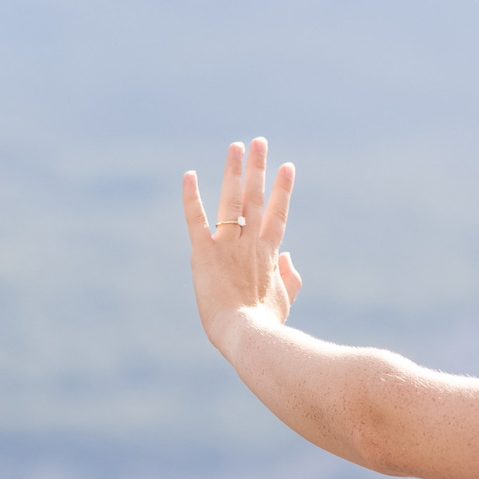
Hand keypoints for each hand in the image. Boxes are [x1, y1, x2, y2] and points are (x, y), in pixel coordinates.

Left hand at [181, 137, 302, 357]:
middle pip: (256, 197)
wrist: (249, 336)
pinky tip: (189, 175)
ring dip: (234, 171)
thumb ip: (289, 278)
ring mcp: (228, 246)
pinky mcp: (204, 253)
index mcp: (269, 254)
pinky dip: (192, 197)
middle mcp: (251, 243)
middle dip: (258, 168)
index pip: (278, 214)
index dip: (282, 190)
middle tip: (259, 142)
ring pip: (232, 200)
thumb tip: (289, 258)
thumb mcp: (284, 301)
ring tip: (236, 146)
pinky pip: (196, 219)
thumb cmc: (267, 326)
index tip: (287, 167)